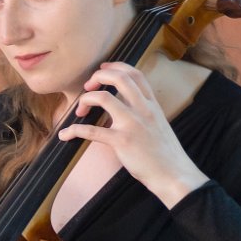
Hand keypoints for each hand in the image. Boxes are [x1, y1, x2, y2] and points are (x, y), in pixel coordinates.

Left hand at [57, 62, 208, 208]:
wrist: (174, 174)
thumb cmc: (166, 153)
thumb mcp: (160, 124)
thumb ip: (145, 112)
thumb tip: (127, 107)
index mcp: (152, 105)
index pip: (135, 74)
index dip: (116, 67)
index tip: (102, 69)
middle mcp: (143, 110)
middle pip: (119, 78)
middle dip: (98, 76)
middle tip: (88, 86)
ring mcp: (132, 124)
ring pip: (103, 98)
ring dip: (85, 99)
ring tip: (80, 110)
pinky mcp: (122, 141)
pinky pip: (92, 131)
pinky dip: (74, 130)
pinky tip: (66, 134)